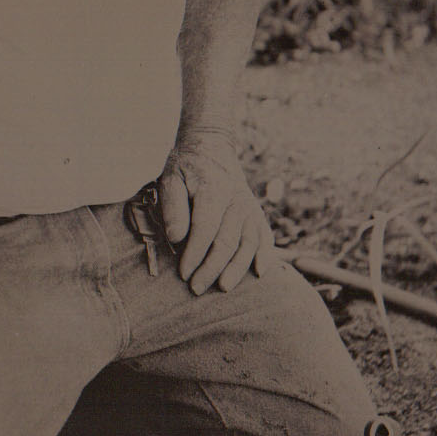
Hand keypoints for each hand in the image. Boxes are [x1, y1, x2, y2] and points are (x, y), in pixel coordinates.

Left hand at [157, 137, 274, 294]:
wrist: (211, 147)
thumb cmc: (186, 167)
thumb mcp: (171, 179)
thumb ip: (173, 208)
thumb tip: (177, 238)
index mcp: (213, 191)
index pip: (205, 229)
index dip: (194, 254)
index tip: (183, 273)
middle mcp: (236, 200)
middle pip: (227, 241)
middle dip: (211, 268)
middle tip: (196, 288)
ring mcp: (249, 206)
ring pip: (248, 242)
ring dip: (237, 268)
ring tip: (223, 287)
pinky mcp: (255, 212)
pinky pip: (264, 236)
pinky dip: (265, 254)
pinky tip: (260, 272)